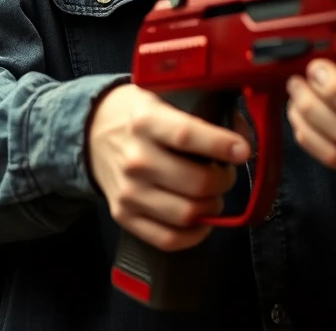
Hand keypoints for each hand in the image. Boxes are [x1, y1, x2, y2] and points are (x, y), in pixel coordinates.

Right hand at [87, 84, 251, 251]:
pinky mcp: (124, 215)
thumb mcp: (163, 97)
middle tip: (225, 173)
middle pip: (195, 183)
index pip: (186, 136)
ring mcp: (128, 191)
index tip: (242, 150)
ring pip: (187, 214)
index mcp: (145, 121)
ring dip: (211, 207)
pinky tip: (200, 219)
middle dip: (223, 181)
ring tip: (211, 194)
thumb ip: (204, 111)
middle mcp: (135, 158)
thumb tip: (243, 135)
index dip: (220, 145)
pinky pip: (169, 239)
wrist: (92, 132)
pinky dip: (194, 234)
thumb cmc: (137, 114)